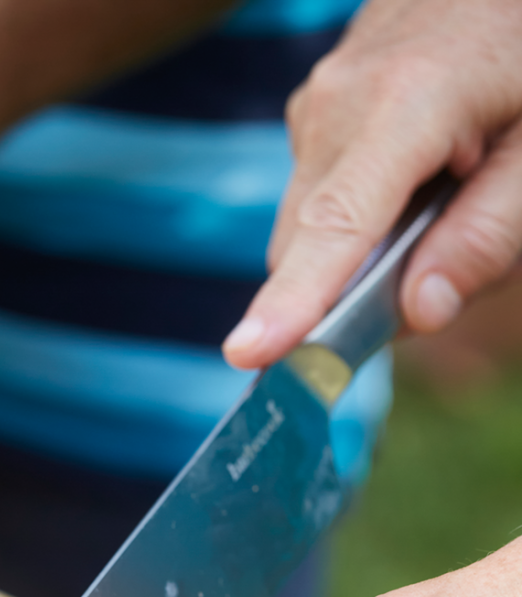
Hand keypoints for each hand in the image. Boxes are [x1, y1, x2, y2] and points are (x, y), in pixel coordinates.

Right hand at [222, 0, 521, 368]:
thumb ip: (488, 234)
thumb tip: (419, 314)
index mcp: (403, 105)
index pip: (333, 226)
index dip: (292, 301)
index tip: (247, 354)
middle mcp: (337, 104)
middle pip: (308, 248)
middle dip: (352, 290)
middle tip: (442, 263)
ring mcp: (316, 105)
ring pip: (309, 227)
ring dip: (363, 248)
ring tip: (448, 190)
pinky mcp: (313, 110)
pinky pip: (319, 195)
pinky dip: (359, 215)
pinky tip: (422, 174)